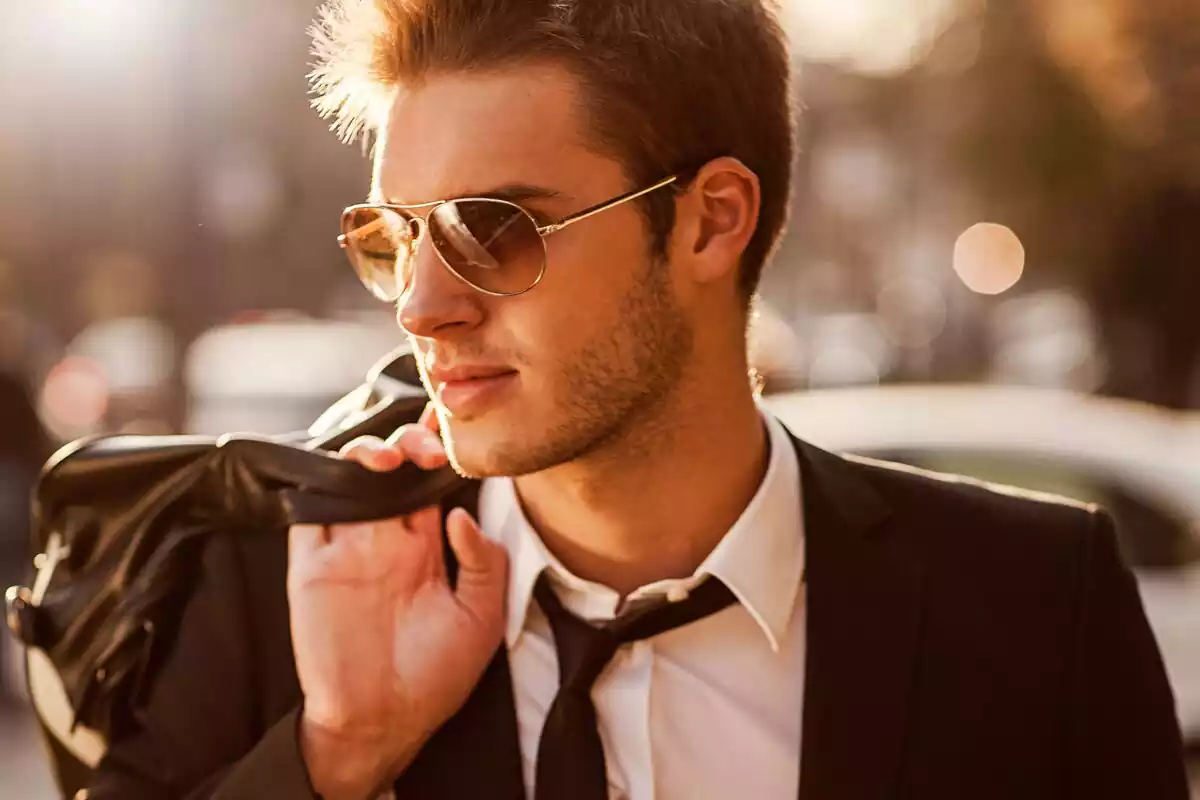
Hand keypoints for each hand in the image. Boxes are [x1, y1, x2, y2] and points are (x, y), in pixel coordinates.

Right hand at [287, 406, 507, 797]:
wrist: (380, 722)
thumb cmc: (435, 677)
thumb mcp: (481, 620)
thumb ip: (483, 565)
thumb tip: (463, 514)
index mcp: (425, 549)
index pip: (430, 486)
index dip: (440, 455)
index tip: (457, 432)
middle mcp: (386, 541)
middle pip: (393, 469)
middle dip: (412, 442)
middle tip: (430, 448)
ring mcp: (347, 548)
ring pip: (349, 477)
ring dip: (367, 453)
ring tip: (391, 458)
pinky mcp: (311, 564)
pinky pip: (307, 510)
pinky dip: (319, 482)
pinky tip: (347, 472)